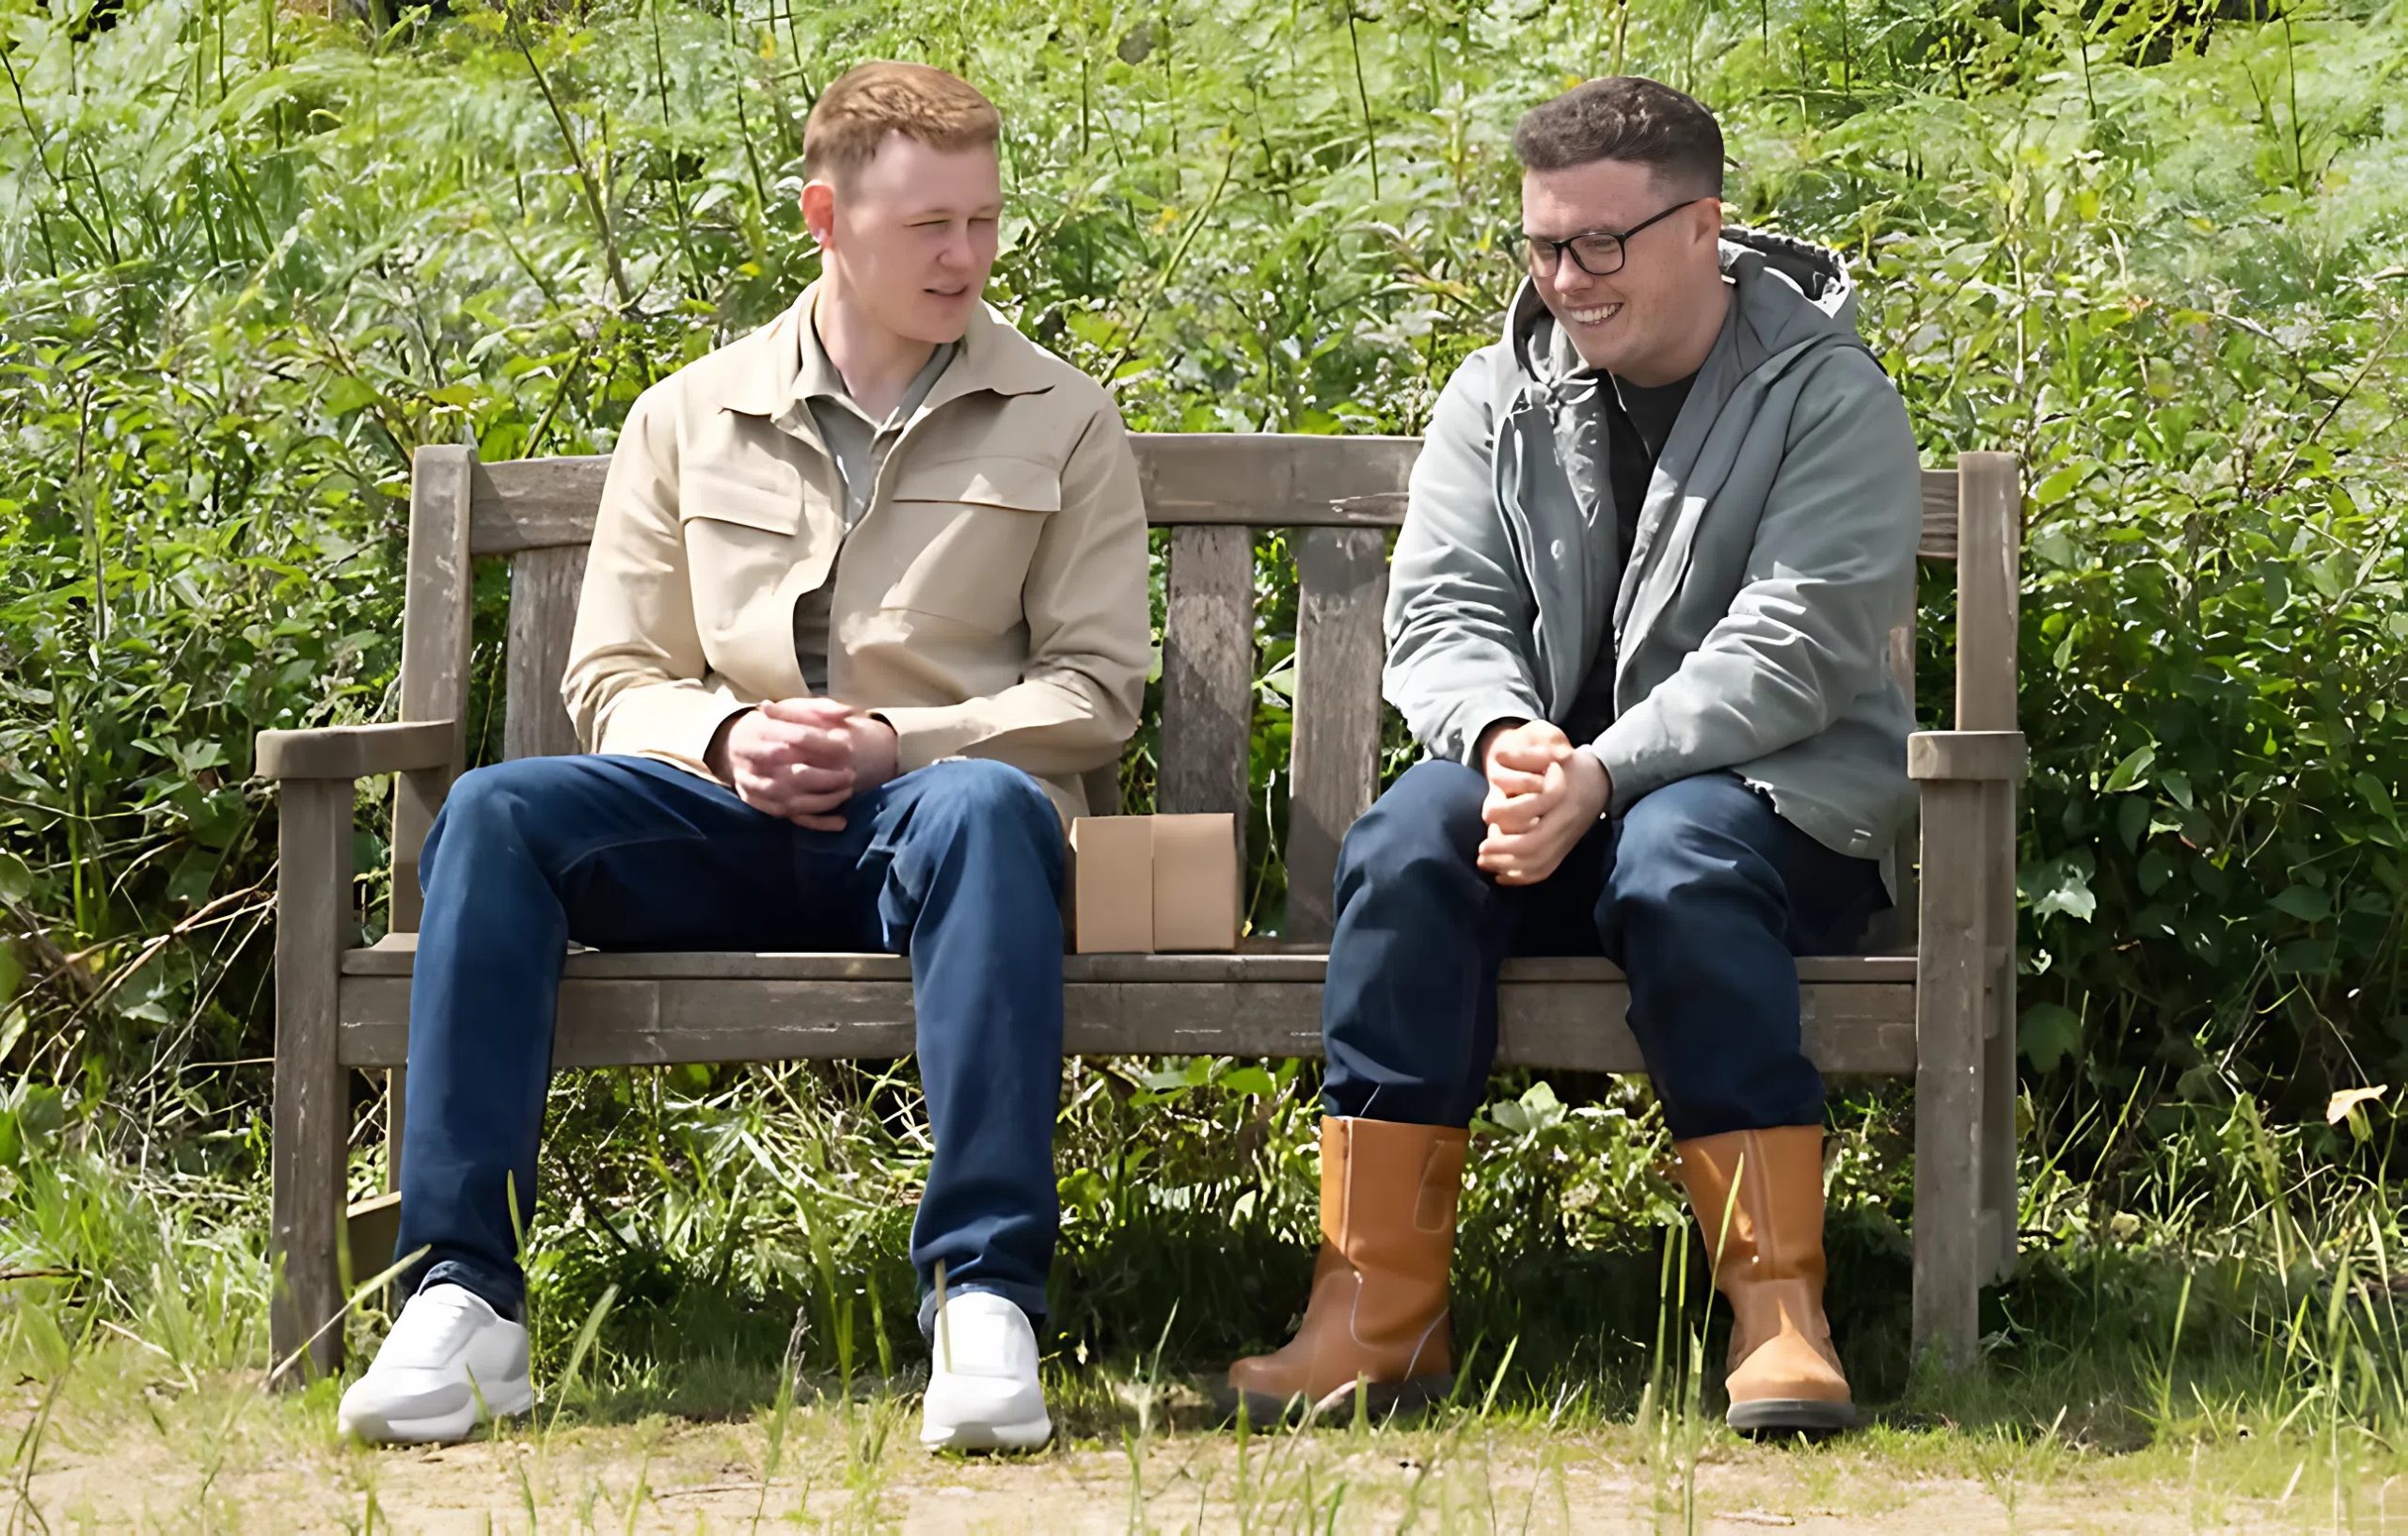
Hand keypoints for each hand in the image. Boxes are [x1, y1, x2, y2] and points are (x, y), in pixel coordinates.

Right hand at [708, 699, 897, 830]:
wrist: (734, 744)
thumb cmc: (773, 724)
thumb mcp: (793, 708)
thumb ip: (820, 709)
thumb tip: (849, 712)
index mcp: (762, 730)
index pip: (798, 738)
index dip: (826, 745)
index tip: (848, 748)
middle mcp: (753, 760)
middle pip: (795, 774)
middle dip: (828, 777)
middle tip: (851, 773)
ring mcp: (755, 786)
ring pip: (792, 800)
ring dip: (825, 800)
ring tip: (847, 791)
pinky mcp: (760, 804)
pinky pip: (789, 817)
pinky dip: (816, 821)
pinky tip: (840, 821)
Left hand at [1475, 725, 1609, 886]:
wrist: (1601, 779)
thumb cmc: (1569, 765)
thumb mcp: (1551, 752)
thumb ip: (1525, 755)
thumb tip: (1499, 756)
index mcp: (1561, 799)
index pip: (1534, 815)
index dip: (1509, 819)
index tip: (1487, 818)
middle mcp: (1564, 823)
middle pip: (1533, 847)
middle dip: (1503, 852)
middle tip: (1480, 851)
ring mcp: (1566, 839)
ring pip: (1537, 864)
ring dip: (1508, 867)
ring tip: (1484, 863)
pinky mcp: (1565, 849)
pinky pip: (1545, 870)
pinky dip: (1522, 877)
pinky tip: (1501, 876)